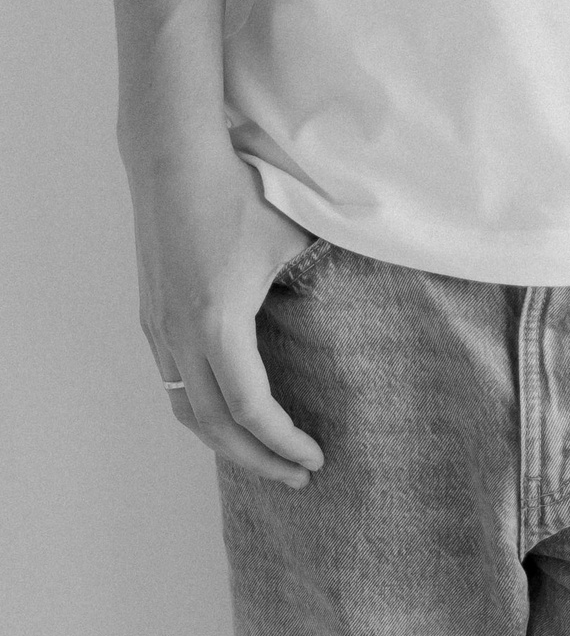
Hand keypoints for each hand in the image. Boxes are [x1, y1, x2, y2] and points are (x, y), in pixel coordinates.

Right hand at [129, 134, 325, 484]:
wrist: (170, 158)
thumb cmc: (237, 191)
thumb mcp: (290, 237)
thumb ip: (318, 278)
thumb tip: (352, 306)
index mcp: (217, 322)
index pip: (250, 409)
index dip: (282, 443)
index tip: (314, 458)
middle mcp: (178, 335)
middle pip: (213, 426)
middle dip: (257, 459)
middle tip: (298, 476)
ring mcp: (158, 328)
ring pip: (186, 410)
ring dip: (225, 442)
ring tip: (265, 456)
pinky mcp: (152, 317)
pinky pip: (174, 384)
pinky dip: (204, 412)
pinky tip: (232, 414)